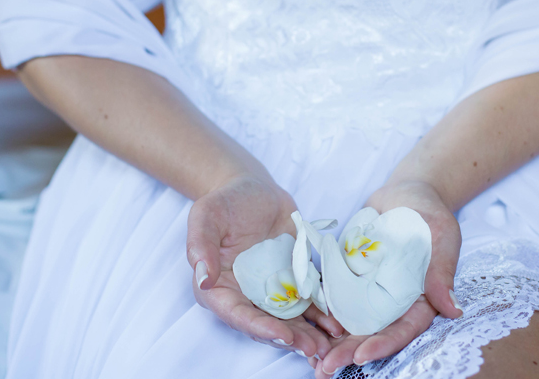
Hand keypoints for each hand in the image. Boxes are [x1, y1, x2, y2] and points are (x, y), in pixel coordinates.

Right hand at [187, 173, 343, 358]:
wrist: (254, 190)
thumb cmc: (226, 201)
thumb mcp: (206, 215)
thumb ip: (200, 245)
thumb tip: (203, 278)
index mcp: (218, 286)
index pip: (237, 314)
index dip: (259, 327)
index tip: (282, 335)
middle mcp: (244, 295)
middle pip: (265, 324)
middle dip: (290, 338)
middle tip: (313, 348)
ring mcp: (270, 290)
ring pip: (289, 319)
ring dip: (308, 334)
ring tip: (329, 344)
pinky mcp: (292, 280)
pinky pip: (307, 301)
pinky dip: (321, 314)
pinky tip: (338, 323)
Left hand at [313, 180, 462, 377]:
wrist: (406, 193)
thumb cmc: (430, 214)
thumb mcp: (441, 236)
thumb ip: (441, 271)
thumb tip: (453, 309)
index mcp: (420, 298)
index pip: (404, 328)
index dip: (384, 343)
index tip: (361, 355)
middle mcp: (394, 300)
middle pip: (373, 331)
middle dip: (350, 351)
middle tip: (326, 367)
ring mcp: (371, 289)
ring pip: (352, 320)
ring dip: (332, 340)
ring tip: (310, 358)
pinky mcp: (352, 275)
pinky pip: (336, 295)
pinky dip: (322, 311)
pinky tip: (304, 325)